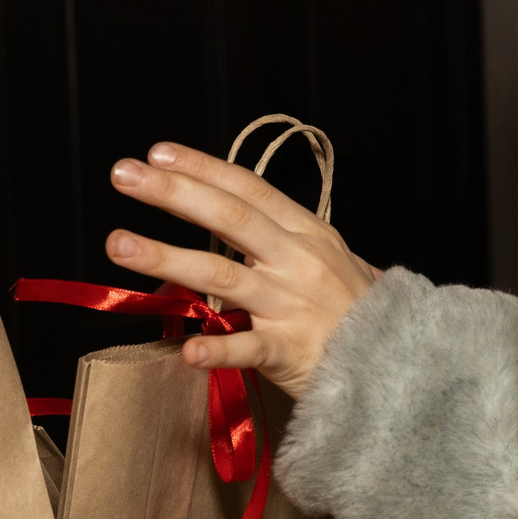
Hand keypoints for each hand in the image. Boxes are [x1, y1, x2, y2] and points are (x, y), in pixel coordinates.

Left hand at [106, 142, 379, 398]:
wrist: (398, 365)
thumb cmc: (355, 313)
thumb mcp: (326, 259)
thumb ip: (279, 237)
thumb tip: (229, 211)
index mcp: (305, 233)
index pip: (247, 190)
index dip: (202, 167)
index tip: (158, 153)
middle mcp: (296, 261)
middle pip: (229, 218)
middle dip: (173, 193)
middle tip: (123, 174)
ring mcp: (292, 306)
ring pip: (222, 276)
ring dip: (166, 257)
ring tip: (118, 243)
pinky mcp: (290, 352)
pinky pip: (247, 348)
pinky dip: (216, 348)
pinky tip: (185, 349)